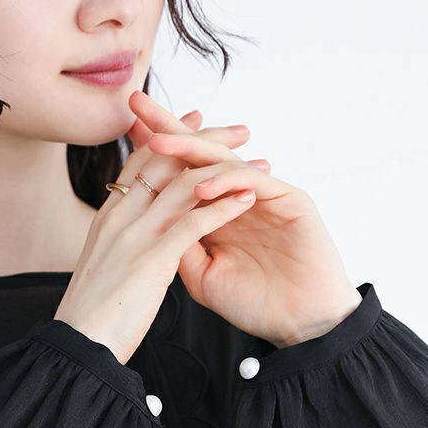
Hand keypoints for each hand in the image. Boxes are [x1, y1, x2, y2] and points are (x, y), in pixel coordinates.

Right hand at [54, 110, 258, 364]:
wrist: (79, 342)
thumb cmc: (92, 314)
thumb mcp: (104, 267)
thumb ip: (121, 245)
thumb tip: (139, 242)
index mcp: (107, 218)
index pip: (140, 163)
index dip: (170, 140)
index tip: (196, 123)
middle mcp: (119, 217)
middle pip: (164, 161)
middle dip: (204, 140)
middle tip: (238, 132)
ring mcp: (134, 235)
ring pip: (182, 185)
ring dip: (224, 171)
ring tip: (256, 164)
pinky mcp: (152, 258)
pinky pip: (193, 221)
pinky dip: (223, 206)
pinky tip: (247, 198)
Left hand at [128, 90, 362, 347]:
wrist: (301, 326)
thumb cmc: (255, 304)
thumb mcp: (201, 276)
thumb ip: (178, 245)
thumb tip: (147, 218)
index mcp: (214, 213)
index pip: (180, 173)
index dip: (154, 152)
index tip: (126, 130)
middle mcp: (236, 197)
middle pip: (198, 153)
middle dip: (167, 127)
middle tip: (137, 102)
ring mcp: (263, 195)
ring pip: (223, 160)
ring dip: (189, 148)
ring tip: (157, 141)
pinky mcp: (289, 200)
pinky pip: (253, 180)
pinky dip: (227, 180)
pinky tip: (200, 185)